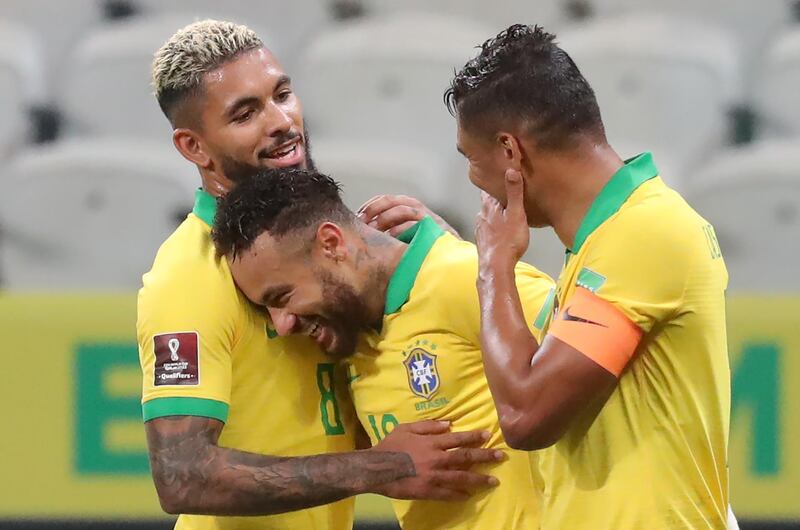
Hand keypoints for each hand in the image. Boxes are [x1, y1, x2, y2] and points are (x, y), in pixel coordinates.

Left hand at [357, 195, 460, 238]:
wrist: (453, 258)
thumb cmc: (426, 247)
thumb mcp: (406, 234)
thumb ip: (391, 227)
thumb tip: (366, 230)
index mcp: (410, 207)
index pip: (386, 199)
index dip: (371, 205)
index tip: (357, 216)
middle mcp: (418, 209)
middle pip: (392, 202)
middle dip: (375, 209)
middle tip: (361, 221)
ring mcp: (428, 218)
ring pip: (402, 210)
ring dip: (385, 219)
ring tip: (373, 230)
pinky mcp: (435, 229)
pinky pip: (415, 225)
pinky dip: (401, 229)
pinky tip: (390, 237)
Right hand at [369, 420, 502, 500]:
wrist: (377, 468)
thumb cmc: (390, 445)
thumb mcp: (407, 428)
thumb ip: (428, 425)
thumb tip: (449, 424)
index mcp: (432, 442)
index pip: (459, 438)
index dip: (475, 437)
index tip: (488, 435)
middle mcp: (437, 458)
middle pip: (466, 457)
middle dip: (485, 456)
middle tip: (500, 457)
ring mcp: (434, 476)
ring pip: (462, 477)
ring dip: (479, 479)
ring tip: (493, 481)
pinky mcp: (428, 491)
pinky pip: (448, 494)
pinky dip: (459, 494)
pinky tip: (469, 495)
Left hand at [475, 169, 529, 268]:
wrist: (496, 266)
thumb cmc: (508, 241)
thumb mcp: (516, 213)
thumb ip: (514, 192)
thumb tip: (511, 170)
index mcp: (489, 207)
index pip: (488, 189)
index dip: (493, 182)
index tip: (498, 176)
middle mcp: (482, 216)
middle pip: (488, 202)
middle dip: (495, 198)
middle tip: (505, 193)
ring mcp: (481, 229)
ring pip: (487, 216)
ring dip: (495, 213)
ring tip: (505, 212)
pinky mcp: (483, 241)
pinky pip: (488, 229)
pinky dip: (494, 227)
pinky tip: (501, 230)